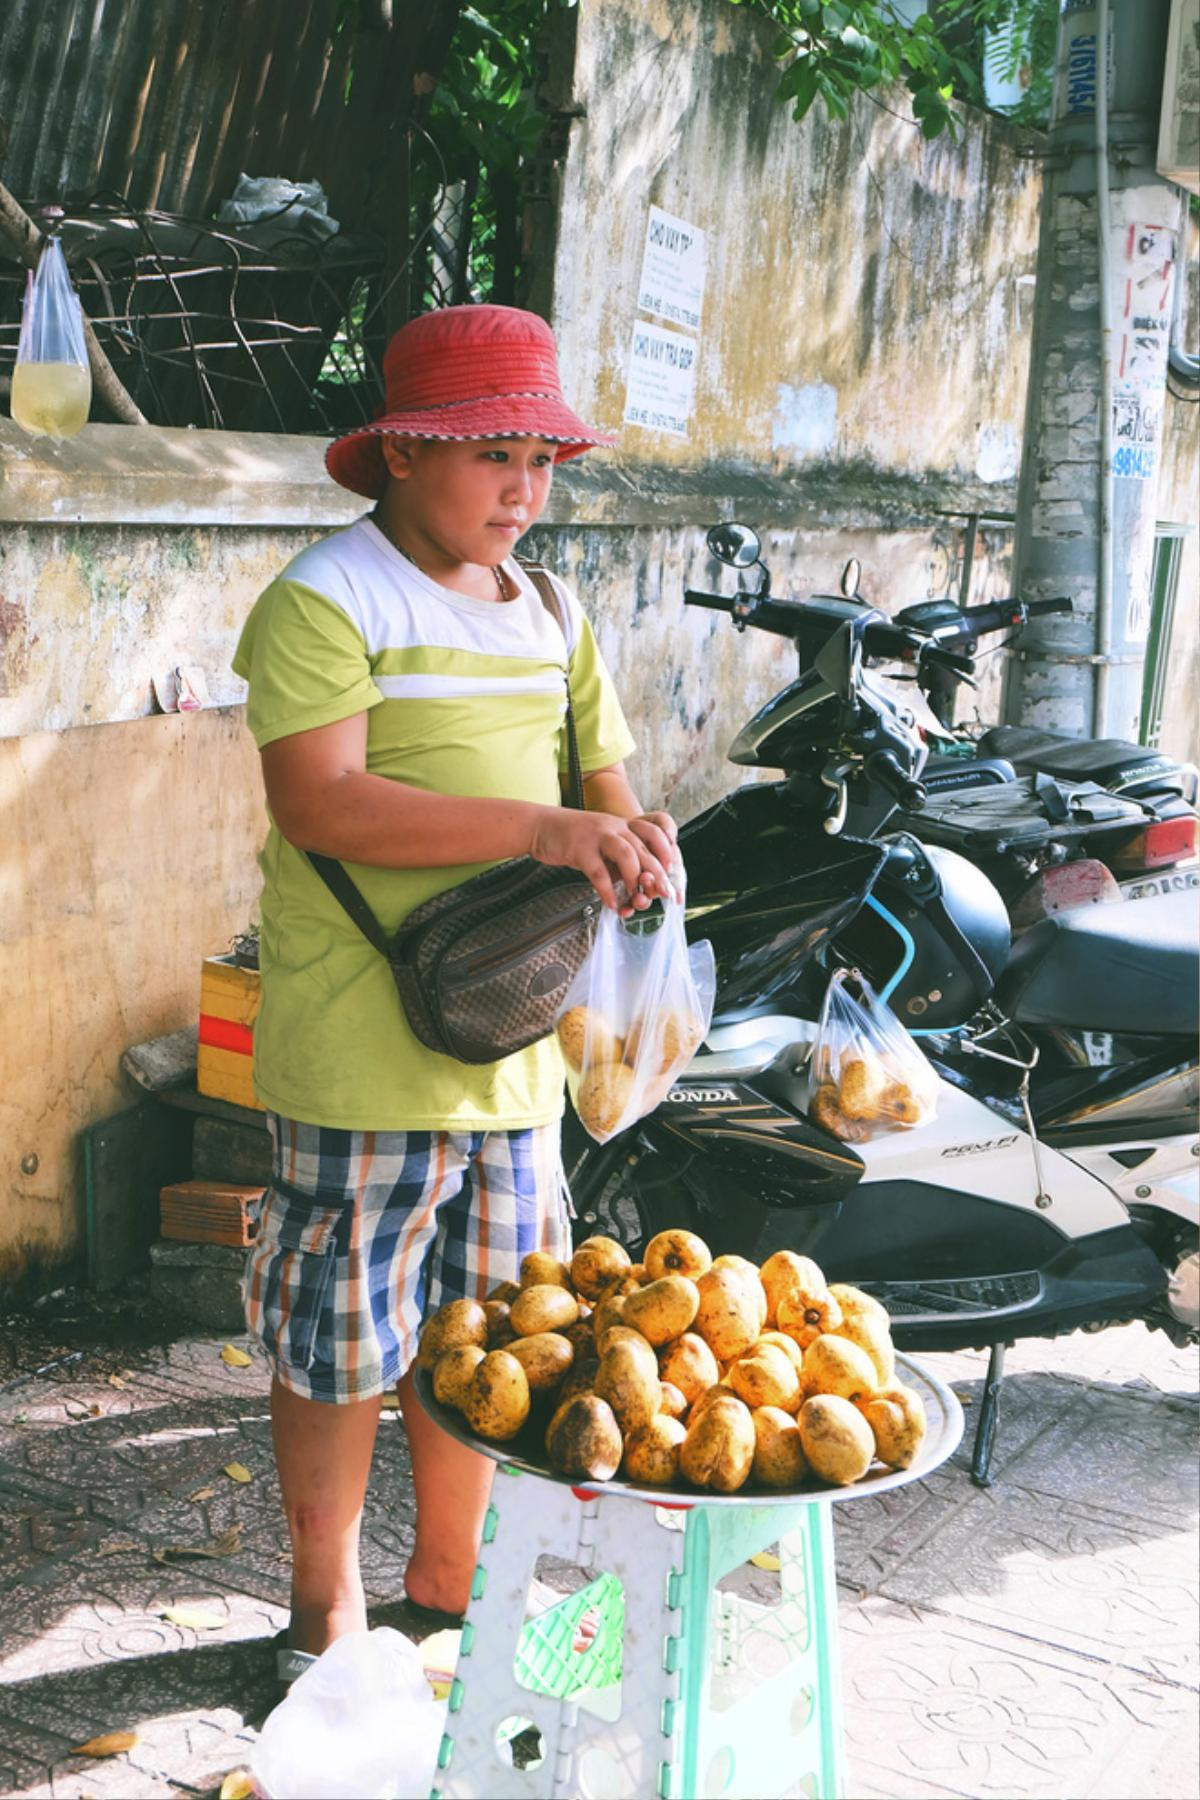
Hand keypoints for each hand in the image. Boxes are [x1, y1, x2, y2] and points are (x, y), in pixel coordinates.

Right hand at [529, 808, 674, 912]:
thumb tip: (642, 890)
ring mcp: (598, 836)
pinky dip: (607, 891)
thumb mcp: (605, 843)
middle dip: (658, 875)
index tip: (673, 877)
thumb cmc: (575, 839)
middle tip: (663, 894)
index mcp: (624, 825)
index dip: (669, 855)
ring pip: (627, 856)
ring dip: (635, 880)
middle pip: (645, 848)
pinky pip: (598, 872)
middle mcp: (615, 827)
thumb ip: (622, 861)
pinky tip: (611, 904)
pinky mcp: (580, 849)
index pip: (656, 833)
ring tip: (636, 899)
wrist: (542, 826)